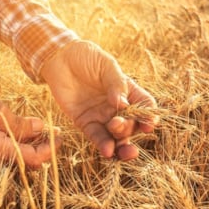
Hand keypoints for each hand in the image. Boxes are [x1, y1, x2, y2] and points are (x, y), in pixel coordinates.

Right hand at [0, 79, 58, 168]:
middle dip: (43, 150)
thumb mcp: (0, 112)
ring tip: (44, 131)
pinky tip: (27, 131)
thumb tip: (42, 129)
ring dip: (32, 147)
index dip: (50, 150)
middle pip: (27, 163)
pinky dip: (20, 144)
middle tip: (55, 134)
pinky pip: (8, 153)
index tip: (60, 137)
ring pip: (18, 158)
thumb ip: (23, 125)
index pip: (33, 160)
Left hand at [41, 40, 158, 159]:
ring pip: (116, 137)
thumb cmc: (86, 57)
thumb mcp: (106, 65)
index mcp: (128, 91)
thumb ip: (116, 84)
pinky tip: (108, 151)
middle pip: (131, 125)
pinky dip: (103, 146)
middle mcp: (117, 107)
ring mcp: (102, 116)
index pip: (145, 107)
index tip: (149, 123)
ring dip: (120, 144)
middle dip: (129, 129)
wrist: (60, 57)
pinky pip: (96, 137)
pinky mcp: (85, 122)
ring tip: (118, 147)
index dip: (149, 117)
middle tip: (118, 123)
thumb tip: (122, 105)